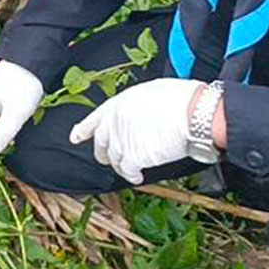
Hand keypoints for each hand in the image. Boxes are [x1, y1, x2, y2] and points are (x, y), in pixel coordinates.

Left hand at [69, 78, 202, 184]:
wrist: (193, 113)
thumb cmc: (182, 100)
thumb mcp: (152, 92)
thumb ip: (138, 104)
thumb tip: (141, 113)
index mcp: (119, 103)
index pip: (95, 118)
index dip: (84, 129)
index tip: (75, 136)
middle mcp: (115, 121)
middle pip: (102, 142)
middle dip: (103, 152)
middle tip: (107, 159)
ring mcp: (122, 139)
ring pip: (114, 158)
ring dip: (120, 166)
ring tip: (129, 170)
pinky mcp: (134, 155)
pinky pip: (126, 170)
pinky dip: (131, 176)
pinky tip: (138, 177)